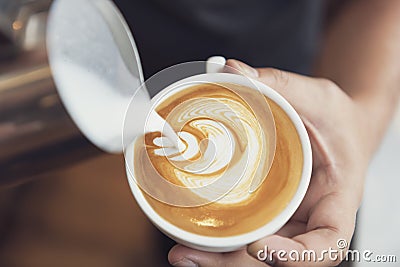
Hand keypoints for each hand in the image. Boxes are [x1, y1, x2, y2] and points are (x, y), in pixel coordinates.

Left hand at [169, 59, 369, 266]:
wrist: (337, 128)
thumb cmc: (337, 119)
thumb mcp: (318, 97)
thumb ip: (280, 85)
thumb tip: (232, 70)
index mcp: (336, 197)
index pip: (329, 241)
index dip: (299, 257)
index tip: (260, 247)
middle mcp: (309, 215)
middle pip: (278, 255)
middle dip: (235, 263)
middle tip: (190, 255)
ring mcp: (287, 216)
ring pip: (255, 250)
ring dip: (218, 258)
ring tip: (181, 253)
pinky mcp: (267, 210)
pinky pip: (245, 228)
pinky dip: (218, 237)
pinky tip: (189, 232)